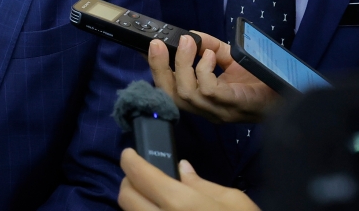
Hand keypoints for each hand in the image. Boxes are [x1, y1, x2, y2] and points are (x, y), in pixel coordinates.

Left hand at [118, 149, 259, 210]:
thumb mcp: (233, 201)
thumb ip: (201, 184)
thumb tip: (182, 168)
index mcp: (179, 202)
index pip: (140, 176)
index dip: (129, 160)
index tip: (129, 154)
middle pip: (126, 198)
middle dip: (129, 182)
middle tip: (141, 176)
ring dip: (136, 204)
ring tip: (151, 197)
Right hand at [148, 32, 279, 123]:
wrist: (290, 92)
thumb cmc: (261, 79)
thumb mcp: (229, 57)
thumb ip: (209, 46)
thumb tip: (190, 36)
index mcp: (203, 100)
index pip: (170, 91)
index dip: (157, 70)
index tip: (153, 46)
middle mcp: (207, 110)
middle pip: (171, 96)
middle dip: (160, 69)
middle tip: (158, 44)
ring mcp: (218, 111)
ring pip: (186, 94)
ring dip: (183, 65)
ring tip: (190, 44)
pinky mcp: (232, 106)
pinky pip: (208, 90)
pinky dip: (204, 70)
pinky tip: (211, 57)